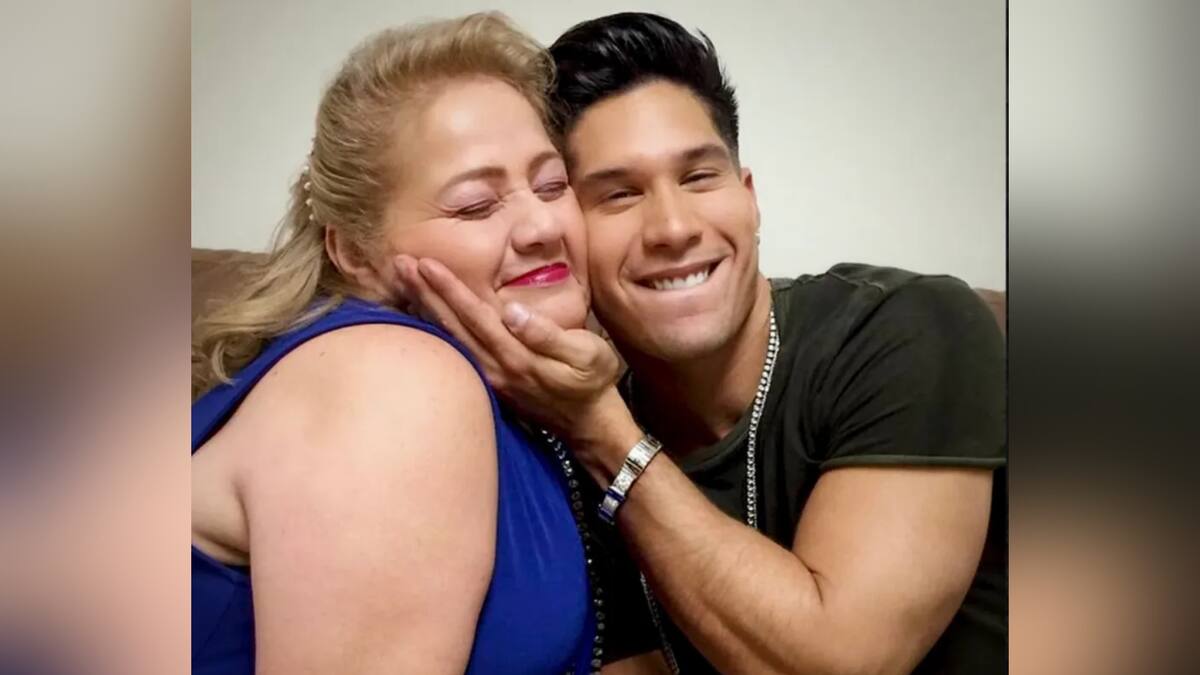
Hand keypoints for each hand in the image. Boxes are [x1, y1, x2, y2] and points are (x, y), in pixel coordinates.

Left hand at [391, 254, 628, 443]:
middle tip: (398, 264)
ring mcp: (487, 377)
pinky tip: (421, 315)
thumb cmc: (592, 381)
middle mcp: (493, 367)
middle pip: (452, 325)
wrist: (589, 423)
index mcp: (515, 355)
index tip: (426, 264)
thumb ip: (547, 334)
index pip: (475, 315)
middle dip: (425, 293)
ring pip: (448, 338)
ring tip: (403, 282)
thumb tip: (513, 311)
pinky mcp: (487, 382)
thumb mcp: (586, 353)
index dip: (450, 288)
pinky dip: (434, 330)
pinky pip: (454, 351)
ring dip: (424, 308)